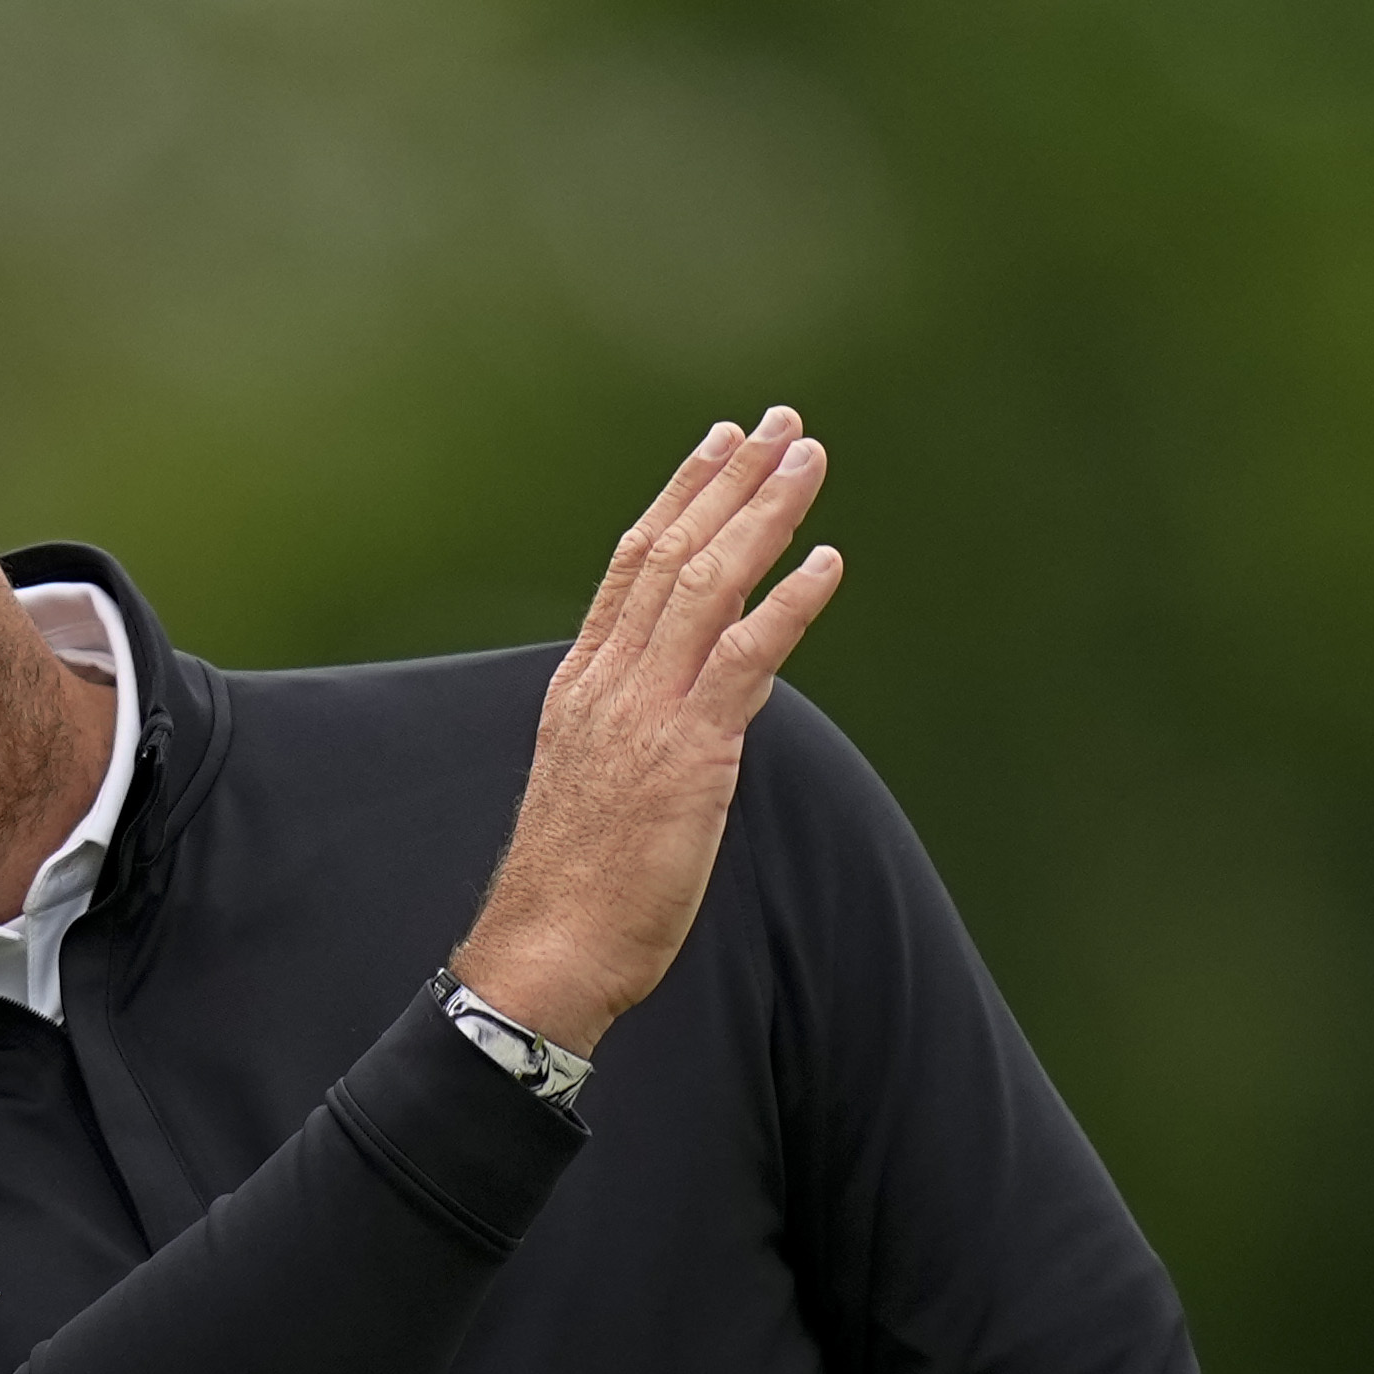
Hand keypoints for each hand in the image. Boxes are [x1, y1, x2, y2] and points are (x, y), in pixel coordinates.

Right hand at [449, 409, 847, 1052]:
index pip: (633, 564)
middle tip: (780, 424)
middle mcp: (612, 682)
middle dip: (730, 480)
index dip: (680, 496)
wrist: (547, 950)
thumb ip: (643, 731)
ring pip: (709, 584)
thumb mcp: (598, 787)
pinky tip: (826, 562)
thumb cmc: (574, 889)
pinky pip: (747, 659)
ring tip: (807, 460)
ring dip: (763, 515)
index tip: (718, 445)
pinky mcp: (690, 754)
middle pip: (673, 551)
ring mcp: (648, 713)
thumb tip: (710, 701)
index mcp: (583, 684)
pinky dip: (789, 605)